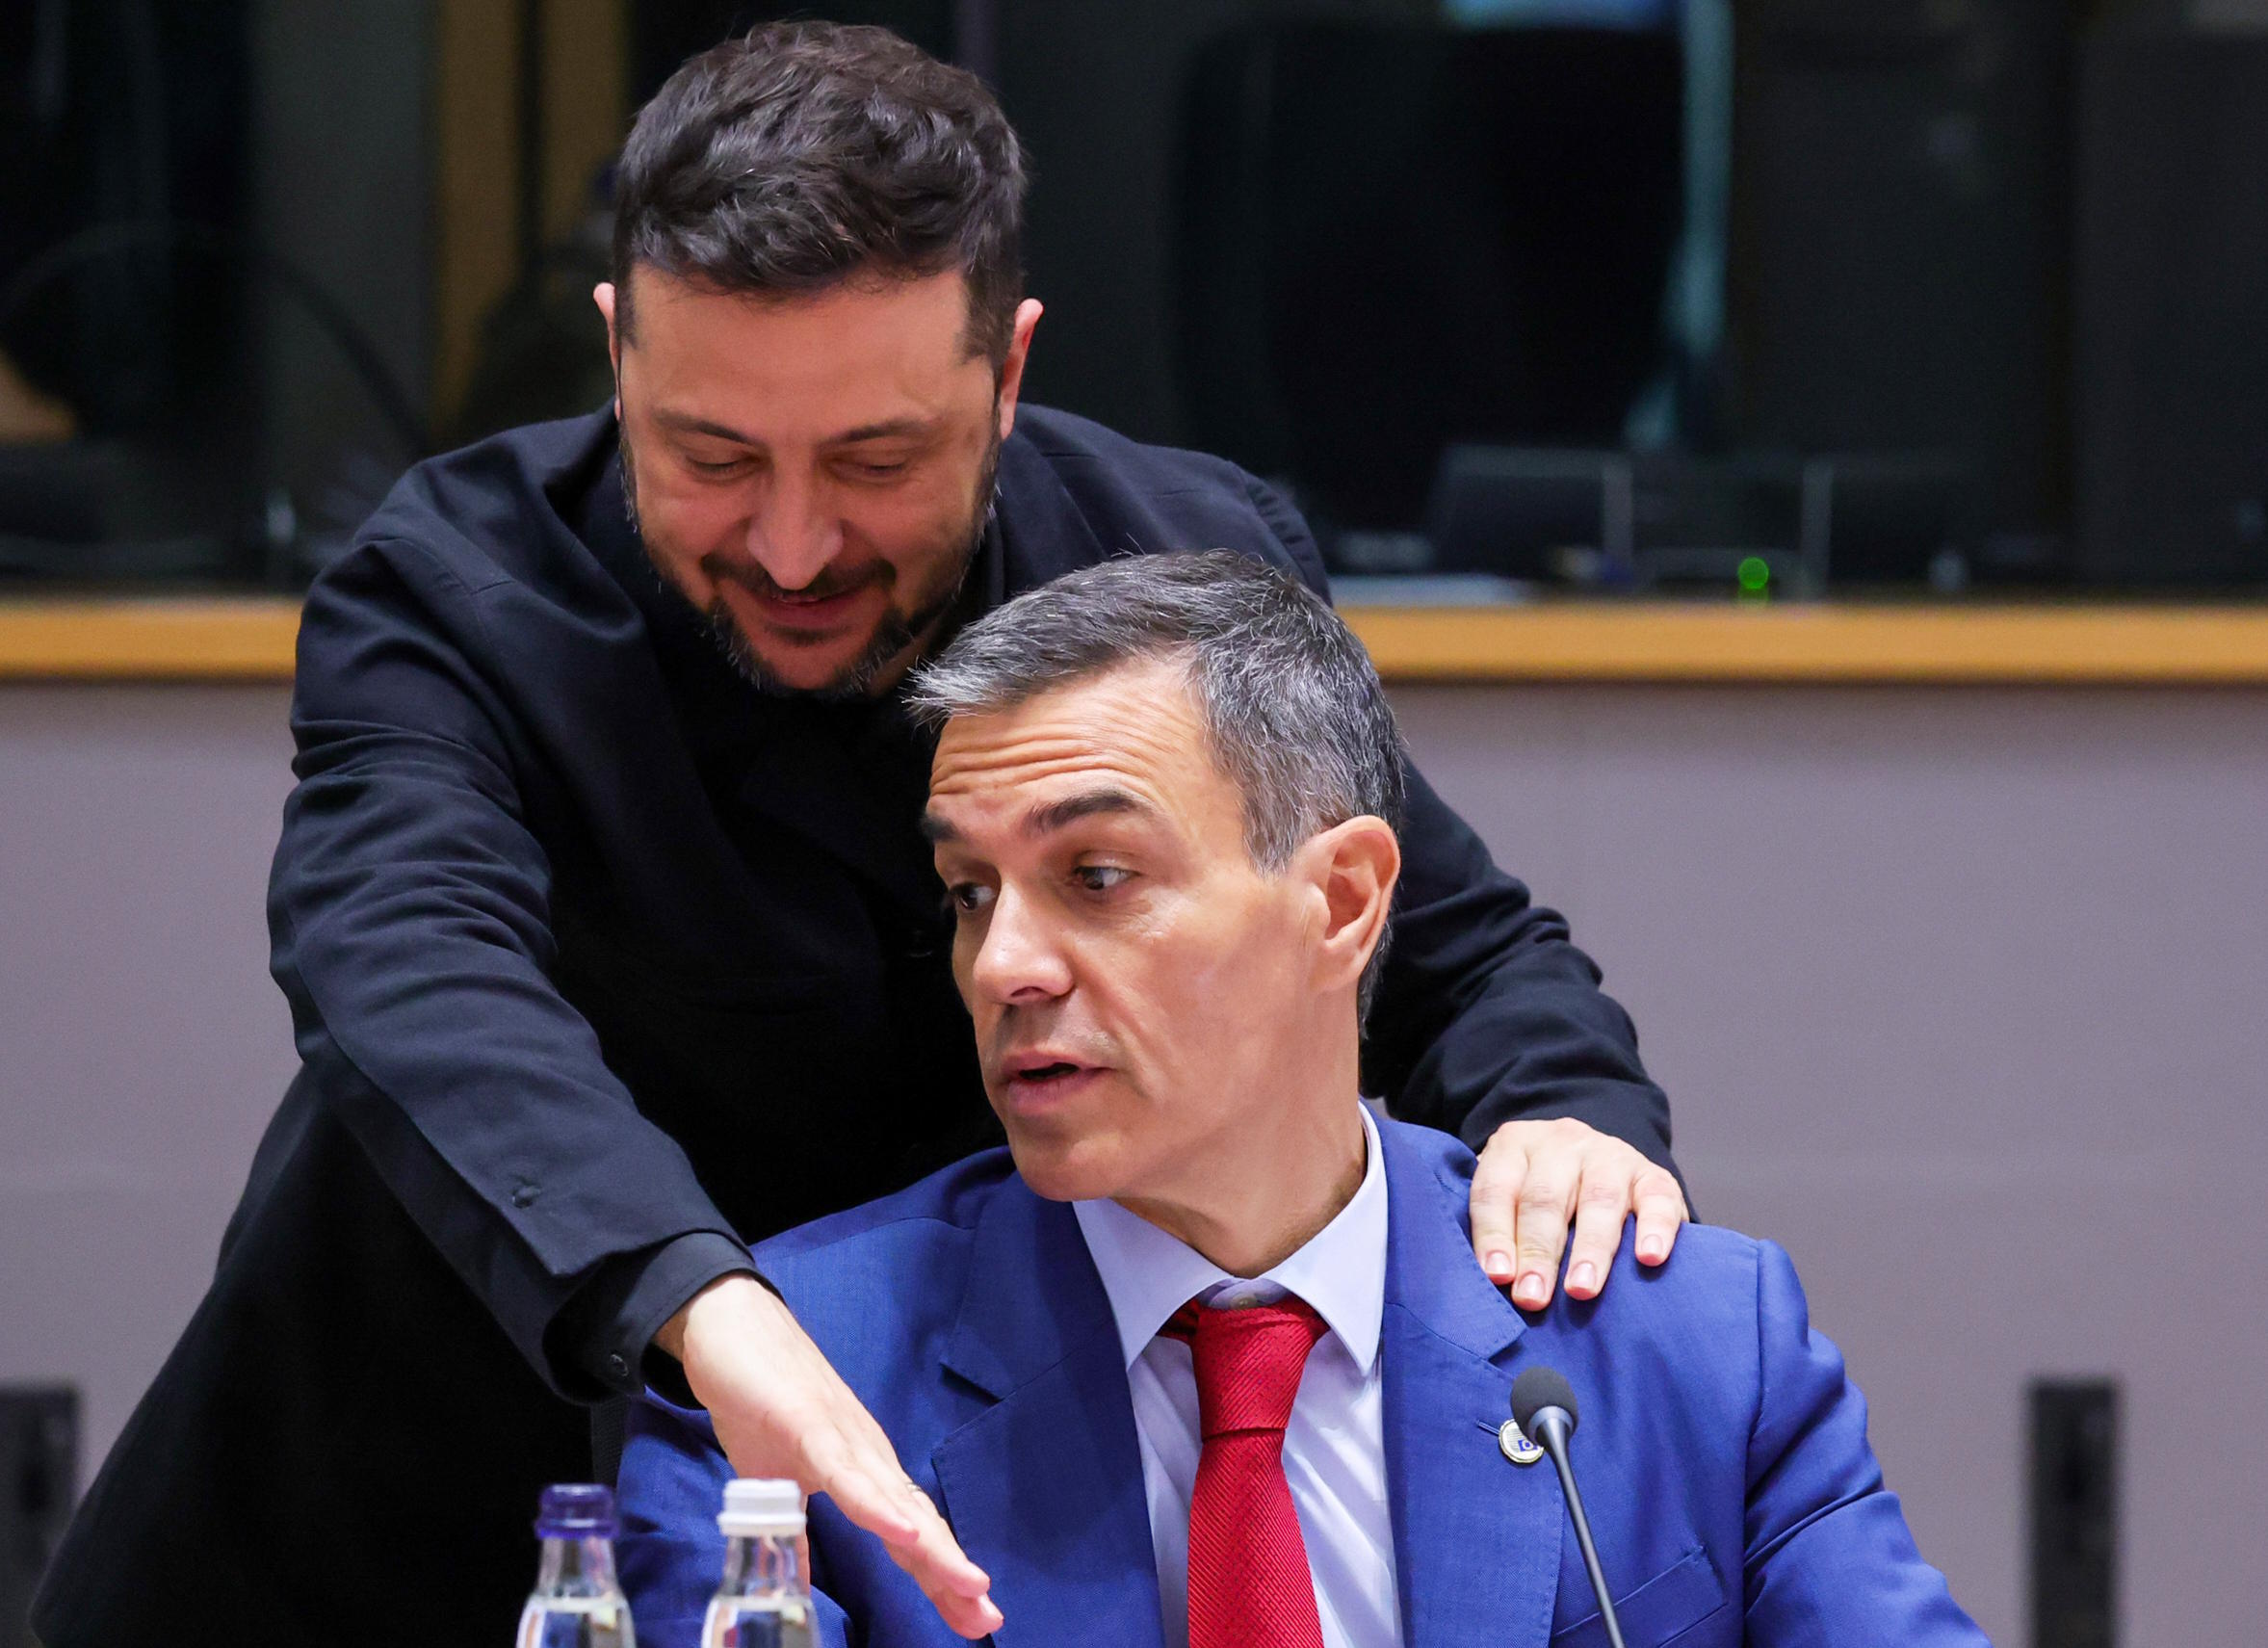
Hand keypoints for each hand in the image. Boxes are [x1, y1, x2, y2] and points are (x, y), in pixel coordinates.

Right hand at [658, 1275, 1003, 1638]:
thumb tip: (799, 1581)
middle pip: (915, 1521)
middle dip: (952, 1573)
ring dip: (930, 1546)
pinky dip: (874, 1504)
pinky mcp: (804, 1422)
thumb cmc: (758, 1400)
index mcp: (861, 1471)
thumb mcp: (773, 1483)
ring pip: (892, 1499)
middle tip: (987, 1617)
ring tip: (967, 1584)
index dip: (940, 1576)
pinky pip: (842, 1473)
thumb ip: (792, 1530)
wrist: (731, 1324)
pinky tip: (901, 1530)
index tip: (975, 1619)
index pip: (909, 1533)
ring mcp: (839, 1436)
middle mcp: (865, 1454)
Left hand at [1468, 1117, 1687, 1309]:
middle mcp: (1561, 1143)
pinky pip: (1657, 1199)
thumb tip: (1495, 1283)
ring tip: (1580, 1290)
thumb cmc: (1539, 1199)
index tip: (1499, 1276)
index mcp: (1514, 1145)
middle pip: (1545, 1197)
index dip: (1495, 1234)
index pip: (1496, 1190)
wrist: (1593, 1166)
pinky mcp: (1653, 1175)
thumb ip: (1497, 1231)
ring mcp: (1610, 1156)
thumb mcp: (1508, 1200)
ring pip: (1599, 1200)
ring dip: (1589, 1250)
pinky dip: (1654, 1229)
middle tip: (1532, 1297)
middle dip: (1537, 1251)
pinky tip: (1649, 1259)